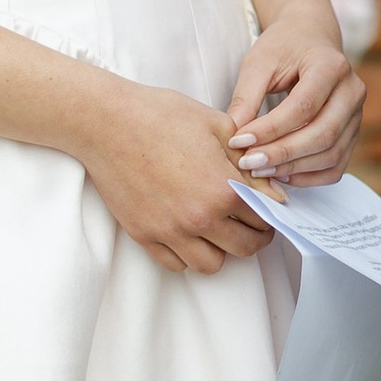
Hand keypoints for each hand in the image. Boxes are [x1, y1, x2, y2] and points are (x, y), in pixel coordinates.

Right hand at [77, 79, 274, 273]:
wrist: (107, 122)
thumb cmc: (161, 115)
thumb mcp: (217, 126)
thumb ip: (249, 162)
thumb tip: (273, 190)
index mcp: (223, 189)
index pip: (264, 217)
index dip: (270, 212)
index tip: (267, 209)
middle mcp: (199, 217)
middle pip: (244, 248)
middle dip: (254, 236)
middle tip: (250, 224)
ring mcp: (170, 231)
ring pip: (211, 265)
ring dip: (220, 250)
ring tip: (217, 231)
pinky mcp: (144, 235)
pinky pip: (175, 264)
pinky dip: (187, 255)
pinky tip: (188, 234)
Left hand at [225, 11, 364, 187]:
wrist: (311, 39)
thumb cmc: (283, 48)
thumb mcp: (259, 62)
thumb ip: (246, 97)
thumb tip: (234, 137)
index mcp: (331, 65)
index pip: (303, 106)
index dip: (271, 129)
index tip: (239, 141)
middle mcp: (353, 91)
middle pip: (323, 134)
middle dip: (283, 153)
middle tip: (248, 163)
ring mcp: (357, 114)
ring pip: (331, 154)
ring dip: (294, 168)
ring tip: (260, 170)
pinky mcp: (353, 133)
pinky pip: (336, 165)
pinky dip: (310, 177)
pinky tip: (282, 175)